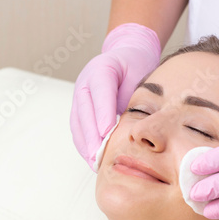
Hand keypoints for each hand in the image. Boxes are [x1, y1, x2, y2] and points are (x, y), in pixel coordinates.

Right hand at [70, 23, 160, 167]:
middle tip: (100, 156)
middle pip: (84, 111)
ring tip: (95, 163)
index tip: (107, 133)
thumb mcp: (141, 77)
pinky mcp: (78, 108)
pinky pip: (78, 128)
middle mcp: (85, 81)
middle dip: (91, 136)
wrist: (127, 56)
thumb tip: (138, 129)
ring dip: (85, 144)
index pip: (100, 93)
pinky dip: (84, 144)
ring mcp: (79, 94)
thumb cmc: (137, 67)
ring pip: (77, 123)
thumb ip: (136, 99)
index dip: (103, 114)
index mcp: (102, 69)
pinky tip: (93, 159)